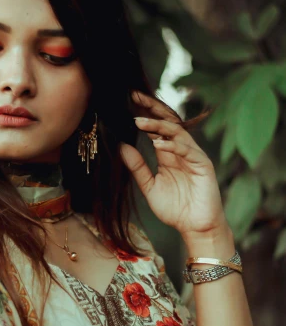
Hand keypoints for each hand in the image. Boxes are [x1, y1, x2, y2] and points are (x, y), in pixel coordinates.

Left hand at [119, 91, 226, 235]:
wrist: (195, 228)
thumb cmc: (175, 209)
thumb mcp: (149, 187)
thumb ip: (137, 167)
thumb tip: (121, 146)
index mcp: (168, 154)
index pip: (155, 128)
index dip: (143, 114)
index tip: (126, 102)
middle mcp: (180, 151)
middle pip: (167, 122)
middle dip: (151, 109)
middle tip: (134, 97)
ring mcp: (193, 156)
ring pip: (176, 132)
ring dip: (158, 126)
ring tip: (139, 122)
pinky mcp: (203, 164)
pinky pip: (187, 150)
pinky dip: (172, 146)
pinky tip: (157, 144)